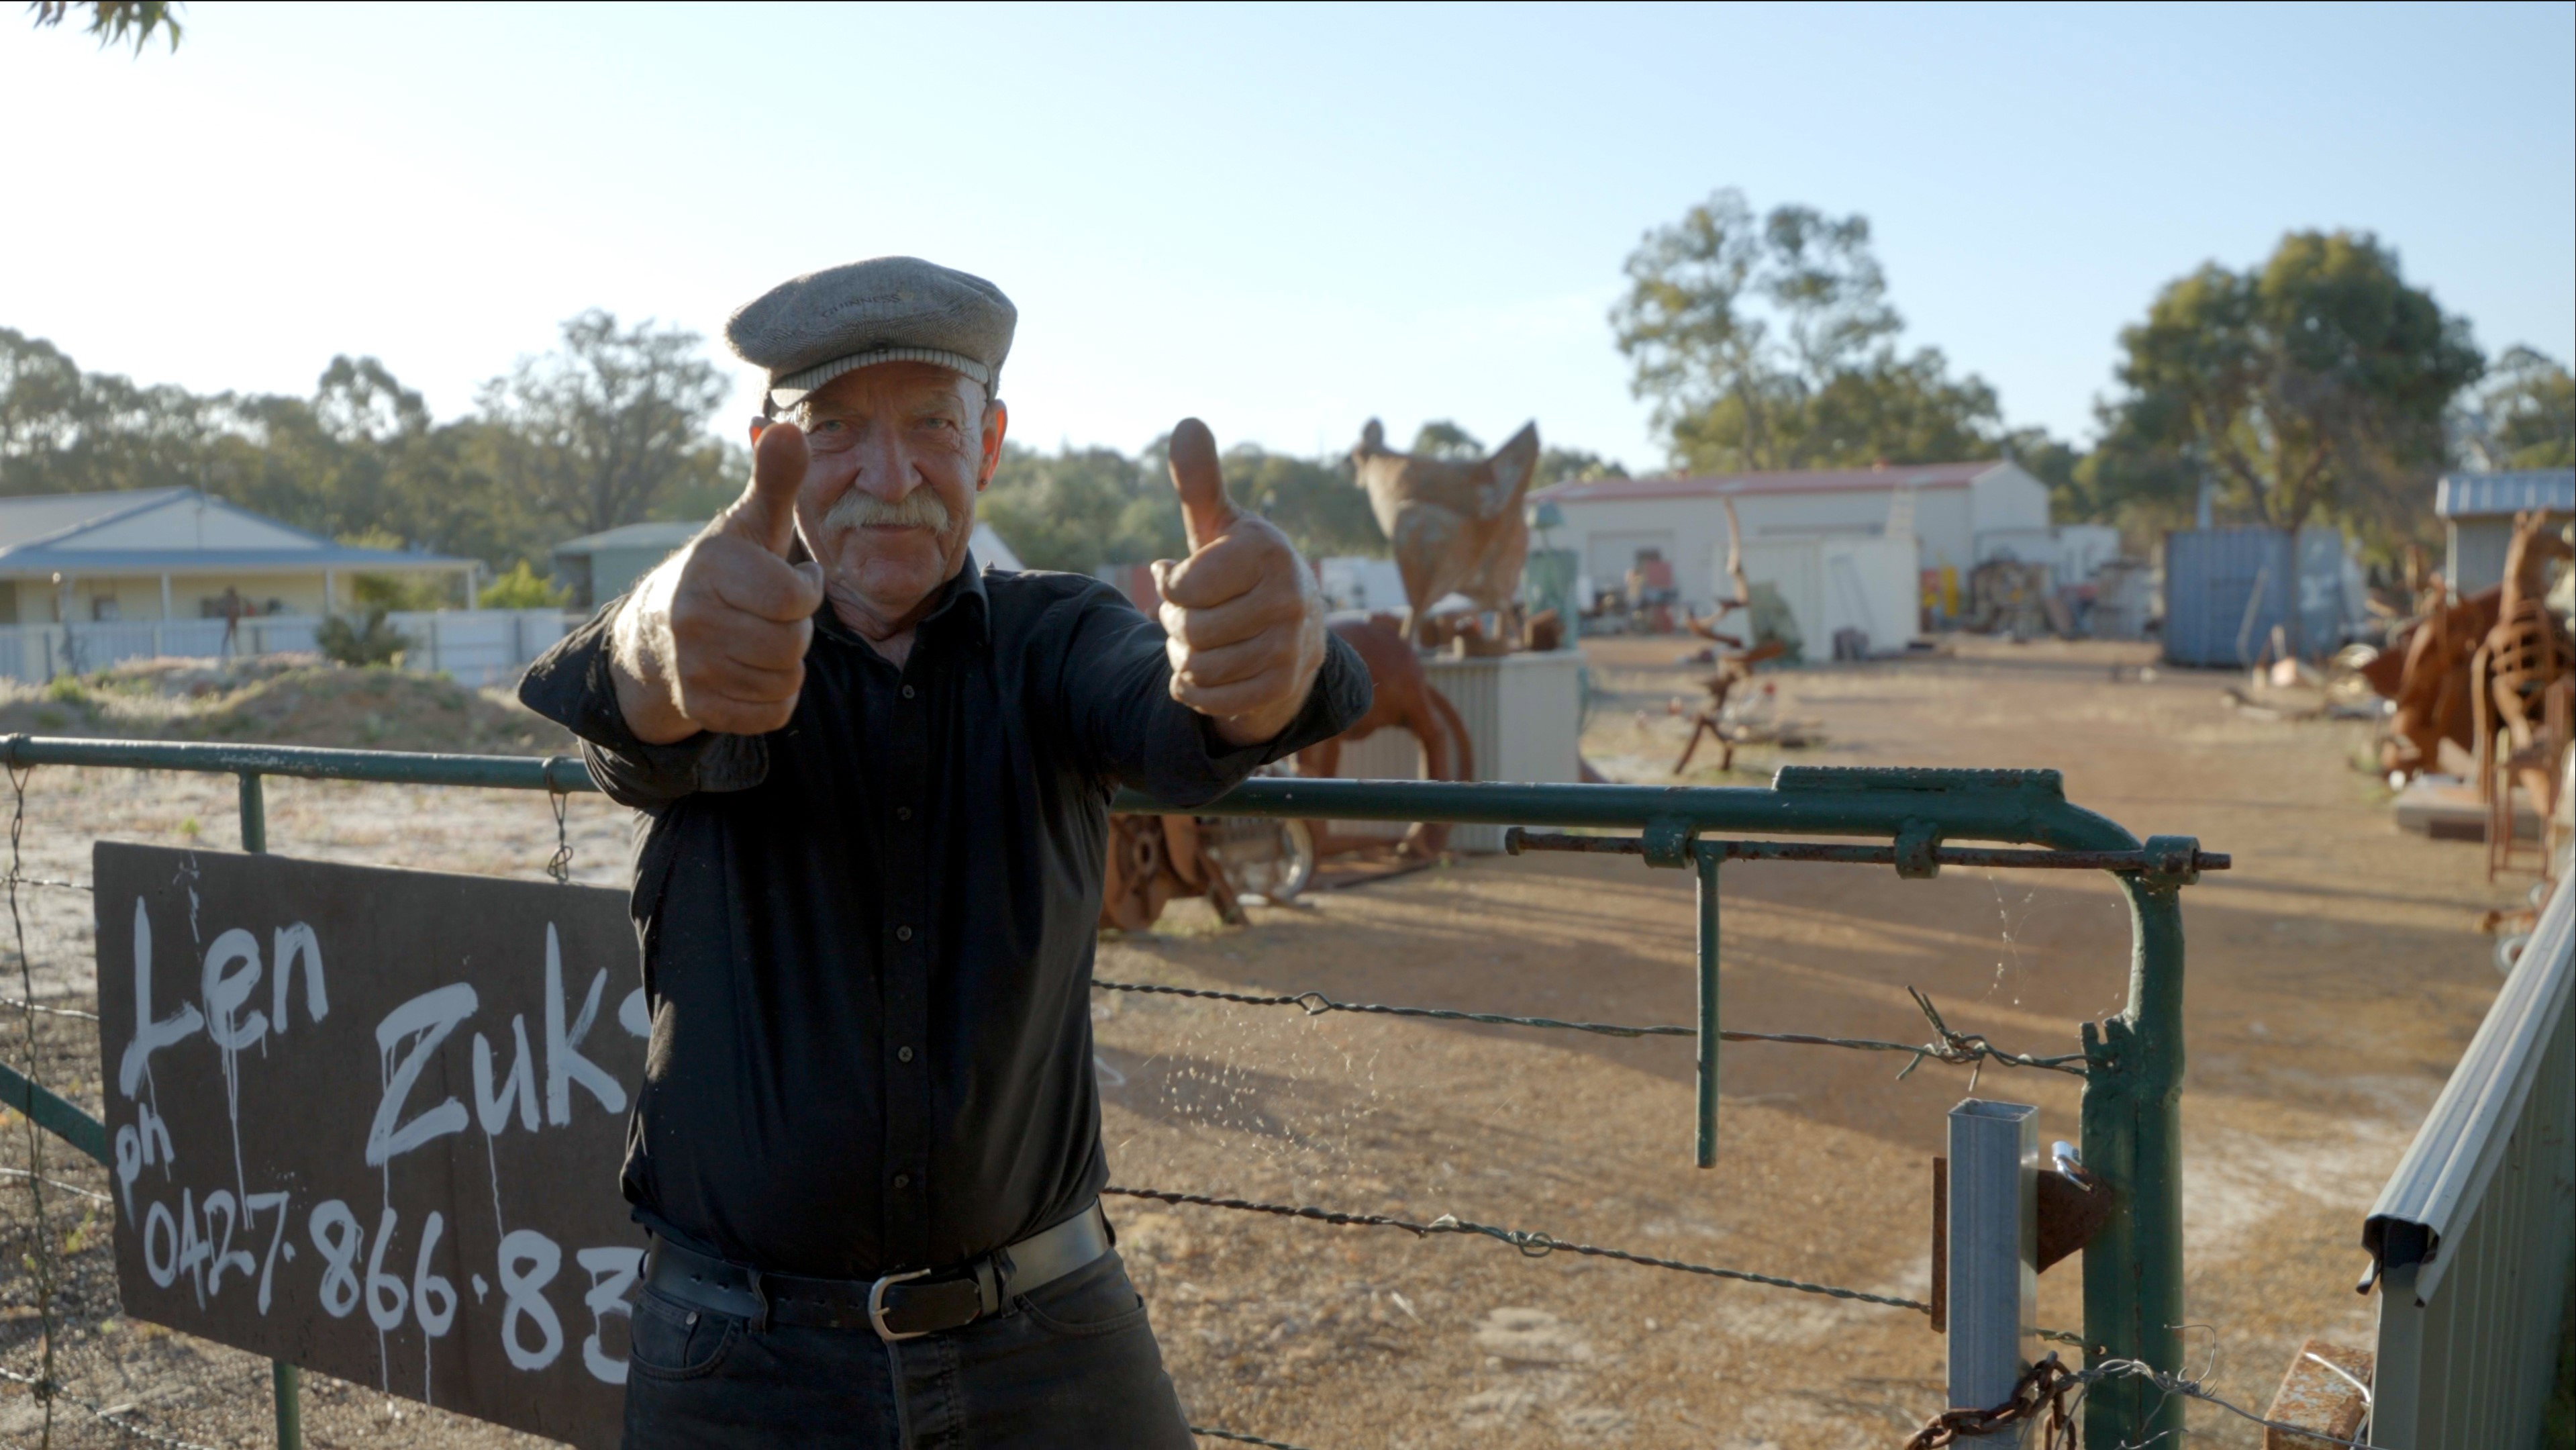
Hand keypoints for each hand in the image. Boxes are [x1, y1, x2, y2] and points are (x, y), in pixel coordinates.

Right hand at [610, 423, 826, 741]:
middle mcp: (691, 617)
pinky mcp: (697, 706)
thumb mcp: (749, 523)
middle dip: (796, 631)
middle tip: (774, 615)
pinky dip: (773, 698)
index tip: (791, 581)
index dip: (806, 592)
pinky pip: (771, 714)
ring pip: (785, 681)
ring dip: (786, 664)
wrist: (654, 635)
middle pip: (792, 644)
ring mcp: (690, 666)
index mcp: (711, 567)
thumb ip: (775, 479)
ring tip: (759, 639)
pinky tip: (750, 671)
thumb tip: (786, 426)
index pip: (795, 599)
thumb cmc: (723, 572)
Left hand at [1151, 418, 1327, 746]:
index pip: (1181, 586)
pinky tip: (1209, 672)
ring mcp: (1291, 647)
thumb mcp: (1219, 525)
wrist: (1294, 630)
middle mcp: (1289, 597)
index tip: (1183, 576)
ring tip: (1206, 640)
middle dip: (1174, 626)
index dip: (1169, 585)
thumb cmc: (1240, 569)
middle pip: (1187, 629)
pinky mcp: (1283, 688)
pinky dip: (1194, 690)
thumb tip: (1187, 422)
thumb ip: (1199, 482)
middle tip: (1195, 614)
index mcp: (1268, 550)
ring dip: (1184, 658)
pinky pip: (1208, 699)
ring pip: (1195, 666)